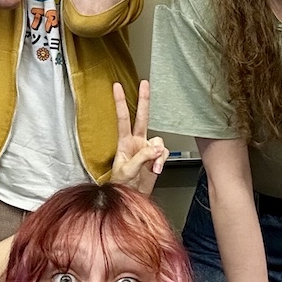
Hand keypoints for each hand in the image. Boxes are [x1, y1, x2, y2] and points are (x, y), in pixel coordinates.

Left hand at [109, 80, 167, 194]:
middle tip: (145, 84)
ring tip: (152, 168)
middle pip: (142, 117)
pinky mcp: (155, 158)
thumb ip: (141, 158)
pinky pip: (163, 153)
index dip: (120, 102)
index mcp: (124, 143)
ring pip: (158, 141)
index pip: (123, 118)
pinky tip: (155, 169)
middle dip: (144, 100)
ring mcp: (146, 149)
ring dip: (157, 155)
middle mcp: (136, 142)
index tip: (117, 87)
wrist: (131, 198)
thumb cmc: (121, 186)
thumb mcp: (127, 172)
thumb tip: (154, 148)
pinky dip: (161, 161)